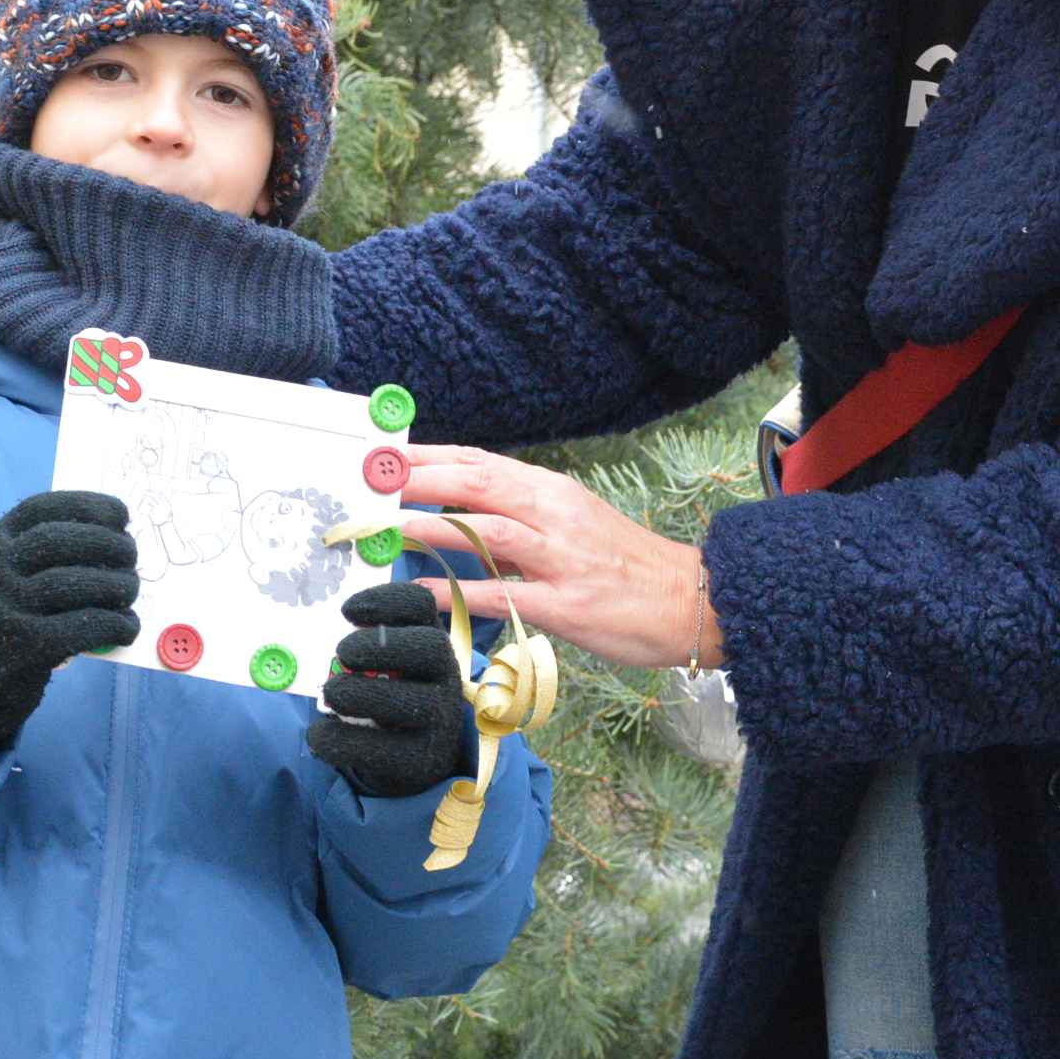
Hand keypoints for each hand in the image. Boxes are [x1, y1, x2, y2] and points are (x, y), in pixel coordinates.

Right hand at [0, 490, 138, 766]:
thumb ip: (29, 560)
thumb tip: (105, 550)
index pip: (40, 510)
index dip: (87, 505)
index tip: (120, 514)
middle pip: (61, 541)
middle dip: (108, 543)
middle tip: (130, 555)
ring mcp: (8, 609)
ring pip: (77, 582)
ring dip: (118, 585)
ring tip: (129, 592)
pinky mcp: (26, 648)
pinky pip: (84, 626)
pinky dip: (115, 624)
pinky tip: (126, 628)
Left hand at [304, 583, 469, 798]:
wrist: (415, 758)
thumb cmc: (393, 697)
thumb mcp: (390, 665)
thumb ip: (370, 645)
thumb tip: (333, 638)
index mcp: (433, 642)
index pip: (422, 606)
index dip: (386, 600)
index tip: (347, 612)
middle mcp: (447, 677)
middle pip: (432, 647)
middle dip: (381, 646)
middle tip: (342, 653)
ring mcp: (440, 720)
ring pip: (413, 701)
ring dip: (361, 693)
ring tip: (330, 693)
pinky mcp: (422, 760)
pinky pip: (383, 750)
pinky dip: (341, 741)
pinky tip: (319, 735)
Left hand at [391, 445, 720, 671]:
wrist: (688, 600)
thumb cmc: (621, 564)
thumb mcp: (570, 522)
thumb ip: (518, 514)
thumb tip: (455, 510)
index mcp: (551, 490)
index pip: (480, 461)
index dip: (428, 455)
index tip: (384, 454)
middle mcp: (554, 514)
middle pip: (477, 483)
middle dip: (418, 478)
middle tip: (370, 480)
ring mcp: (560, 558)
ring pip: (486, 529)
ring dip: (430, 525)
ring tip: (385, 526)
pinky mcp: (565, 604)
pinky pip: (500, 594)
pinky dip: (456, 591)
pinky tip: (419, 593)